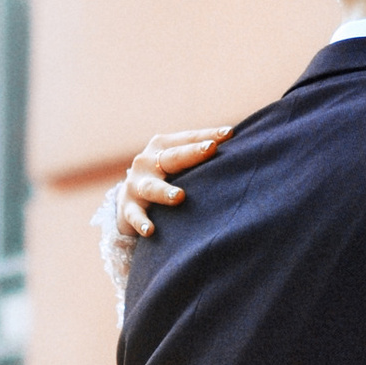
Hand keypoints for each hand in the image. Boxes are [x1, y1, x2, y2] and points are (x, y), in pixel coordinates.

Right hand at [116, 123, 230, 245]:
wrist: (128, 203)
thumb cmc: (165, 179)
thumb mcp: (177, 164)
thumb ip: (199, 156)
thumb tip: (238, 144)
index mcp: (162, 146)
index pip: (187, 139)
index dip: (208, 135)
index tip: (229, 134)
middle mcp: (146, 162)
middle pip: (171, 157)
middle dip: (191, 153)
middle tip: (210, 149)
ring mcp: (135, 185)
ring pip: (151, 187)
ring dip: (165, 192)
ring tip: (179, 196)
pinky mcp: (128, 209)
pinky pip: (135, 216)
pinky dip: (141, 223)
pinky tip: (150, 231)